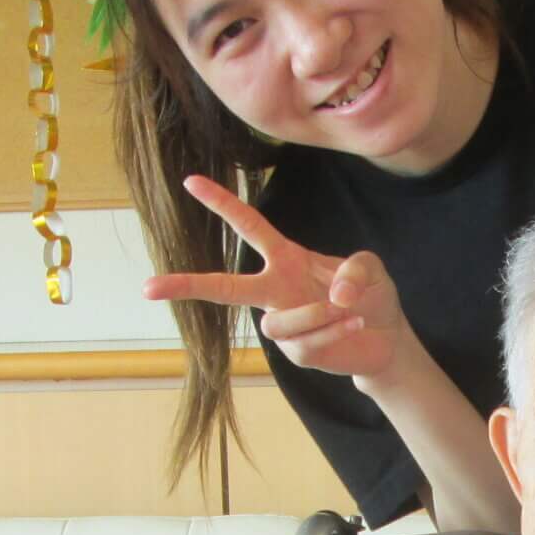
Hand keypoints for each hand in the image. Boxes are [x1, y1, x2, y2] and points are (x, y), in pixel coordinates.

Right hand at [138, 175, 407, 382]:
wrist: (387, 338)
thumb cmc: (370, 295)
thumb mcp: (369, 268)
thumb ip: (355, 270)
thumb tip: (335, 294)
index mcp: (284, 258)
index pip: (248, 226)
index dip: (221, 202)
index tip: (190, 181)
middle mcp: (275, 291)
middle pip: (224, 288)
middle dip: (187, 285)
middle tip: (147, 288)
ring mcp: (283, 325)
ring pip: (276, 323)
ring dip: (315, 315)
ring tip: (348, 310)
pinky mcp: (297, 353)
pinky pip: (306, 342)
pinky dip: (334, 331)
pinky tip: (353, 324)